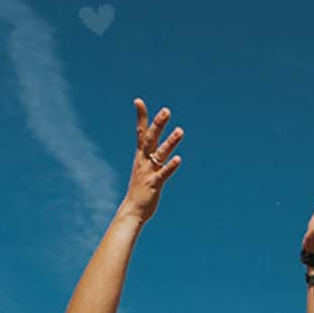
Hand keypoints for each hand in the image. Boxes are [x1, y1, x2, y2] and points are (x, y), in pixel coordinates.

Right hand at [119, 99, 182, 222]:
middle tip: (166, 110)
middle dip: (158, 124)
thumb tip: (151, 143)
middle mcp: (143, 161)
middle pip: (150, 139)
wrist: (132, 211)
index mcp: (141, 156)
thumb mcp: (143, 167)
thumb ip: (149, 155)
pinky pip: (163, 173)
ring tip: (180, 130)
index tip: (138, 101)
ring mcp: (149, 172)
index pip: (140, 132)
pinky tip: (179, 159)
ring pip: (160, 154)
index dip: (140, 117)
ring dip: (170, 142)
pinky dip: (170, 166)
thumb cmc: (140, 188)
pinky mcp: (154, 184)